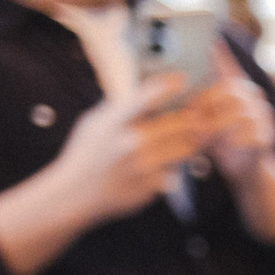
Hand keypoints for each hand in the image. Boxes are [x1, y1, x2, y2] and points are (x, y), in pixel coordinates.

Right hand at [43, 75, 215, 224]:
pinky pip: (176, 170)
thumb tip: (150, 89)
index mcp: (113, 123)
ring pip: (186, 147)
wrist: (74, 194)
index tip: (181, 80)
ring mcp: (144, 167)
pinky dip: (175, 163)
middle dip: (193, 115)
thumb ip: (120, 107)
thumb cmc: (85, 152)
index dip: (168, 86)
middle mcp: (131, 143)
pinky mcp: (153, 186)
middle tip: (199, 111)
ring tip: (193, 133)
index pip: (146, 98)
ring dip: (192, 138)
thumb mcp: (94, 122)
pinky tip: (165, 161)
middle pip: (178, 123)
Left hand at [197, 43, 274, 184]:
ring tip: (201, 135)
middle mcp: (254, 99)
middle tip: (190, 116)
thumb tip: (170, 92)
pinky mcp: (268, 137)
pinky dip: (234, 142)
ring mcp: (264, 117)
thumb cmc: (220, 141)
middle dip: (207, 102)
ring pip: (240, 113)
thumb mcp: (204, 120)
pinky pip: (251, 135)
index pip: (229, 67)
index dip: (221, 55)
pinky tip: (225, 147)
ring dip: (217, 124)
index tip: (211, 41)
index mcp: (237, 90)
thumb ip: (195, 106)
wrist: (244, 170)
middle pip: (231, 90)